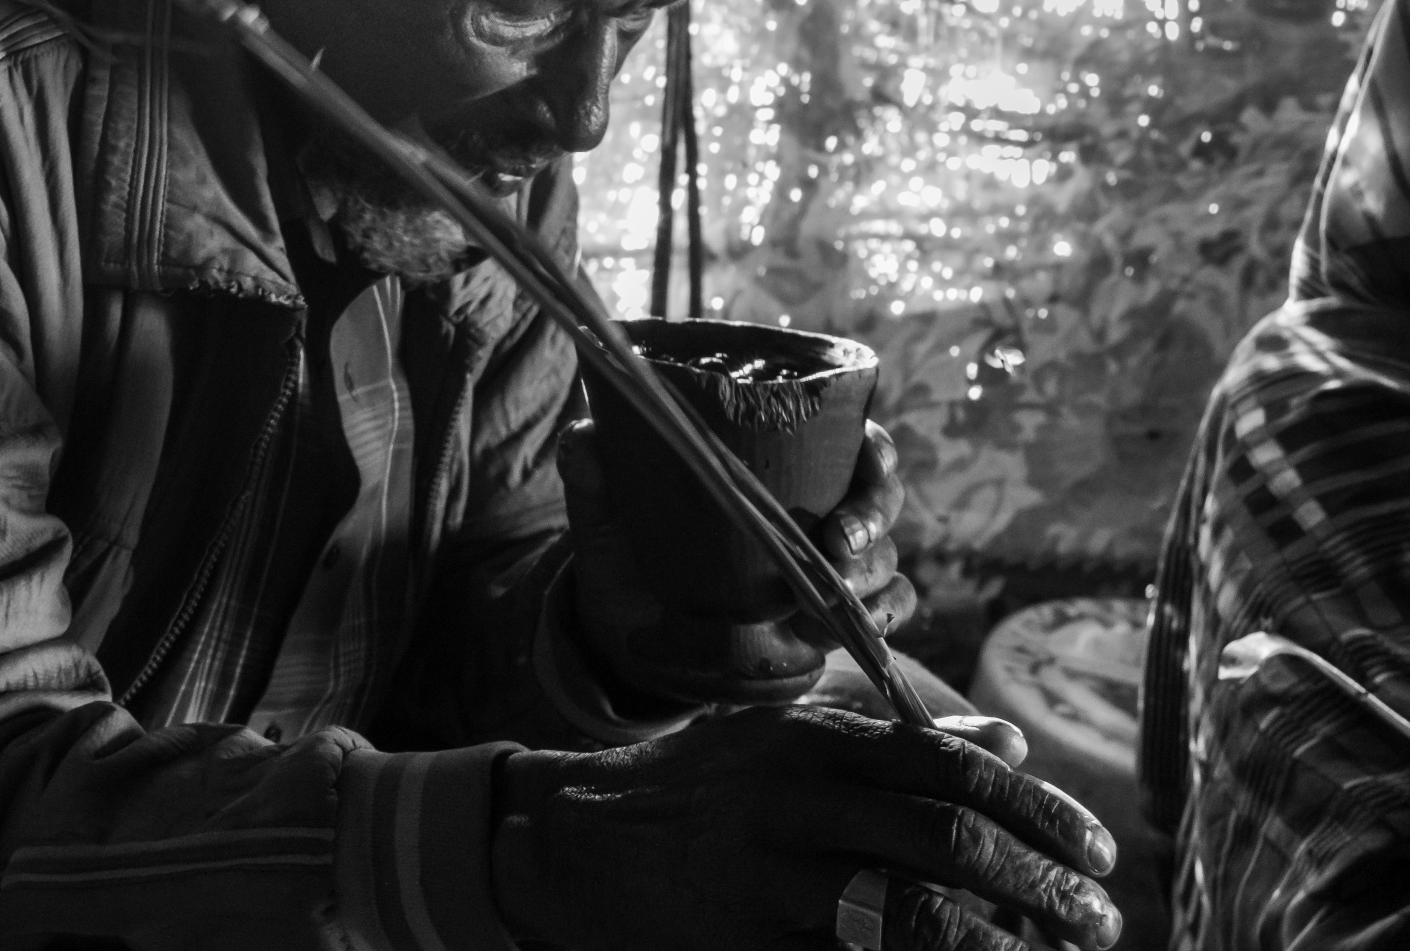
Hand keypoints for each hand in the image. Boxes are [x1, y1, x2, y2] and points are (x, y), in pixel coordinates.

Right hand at [493, 707, 1120, 950]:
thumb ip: (896, 742)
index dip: (1037, 808)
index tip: (1098, 852)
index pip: (950, 764)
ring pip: (910, 909)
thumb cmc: (694, 790)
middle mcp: (792, 794)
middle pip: (944, 834)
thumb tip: (1012, 739)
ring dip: (999, 943)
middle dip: (1040, 884)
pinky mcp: (747, 938)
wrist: (567, 838)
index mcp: (809, 738)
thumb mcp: (784, 739)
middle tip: (1100, 923)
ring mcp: (766, 871)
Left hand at [565, 415, 920, 709]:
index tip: (864, 469)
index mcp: (782, 461)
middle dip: (872, 518)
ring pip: (887, 557)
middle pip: (883, 497)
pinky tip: (833, 629)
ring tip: (824, 595)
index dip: (874, 455)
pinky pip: (889, 609)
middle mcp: (819, 505)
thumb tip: (585, 436)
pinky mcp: (837, 615)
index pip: (856, 441)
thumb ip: (593, 470)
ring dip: (870, 575)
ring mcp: (834, 563)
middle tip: (838, 541)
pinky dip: (878, 617)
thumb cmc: (628, 549)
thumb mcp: (605, 508)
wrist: (630, 629)